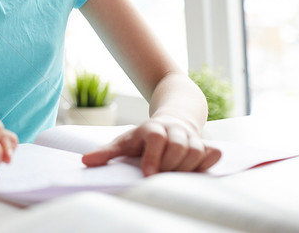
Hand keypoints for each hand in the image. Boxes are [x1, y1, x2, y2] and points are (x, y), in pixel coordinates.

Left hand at [81, 116, 220, 175]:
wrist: (171, 121)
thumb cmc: (143, 138)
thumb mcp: (123, 142)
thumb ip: (106, 153)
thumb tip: (85, 161)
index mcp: (152, 128)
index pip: (155, 138)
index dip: (152, 156)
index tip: (147, 174)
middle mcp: (174, 130)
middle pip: (178, 146)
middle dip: (170, 165)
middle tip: (160, 177)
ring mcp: (191, 137)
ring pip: (196, 151)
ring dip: (186, 168)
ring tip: (173, 177)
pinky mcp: (205, 145)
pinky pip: (212, 154)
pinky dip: (207, 164)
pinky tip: (197, 172)